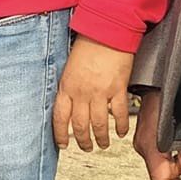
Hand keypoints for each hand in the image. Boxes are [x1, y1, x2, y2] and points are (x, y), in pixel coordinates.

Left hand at [52, 36, 134, 150]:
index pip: (59, 118)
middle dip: (82, 141)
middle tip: (86, 148)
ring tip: (103, 144)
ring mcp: (100, 92)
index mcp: (67, 87)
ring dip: (101, 138)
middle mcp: (82, 92)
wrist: (107, 31)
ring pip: (99, 124)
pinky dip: (120, 126)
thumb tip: (69, 105)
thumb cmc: (88, 45)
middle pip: (80, 125)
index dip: (60, 135)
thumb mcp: (69, 67)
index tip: (62, 145)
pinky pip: (119, 114)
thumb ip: (69, 87)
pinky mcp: (118, 89)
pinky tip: (121, 132)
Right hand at [133, 89, 180, 179]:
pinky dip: (174, 154)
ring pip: (163, 161)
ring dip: (179, 161)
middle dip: (180, 173)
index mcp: (152, 149)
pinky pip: (160, 151)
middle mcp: (144, 147)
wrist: (160, 79)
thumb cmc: (174, 101)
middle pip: (163, 172)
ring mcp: (144, 140)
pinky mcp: (147, 133)